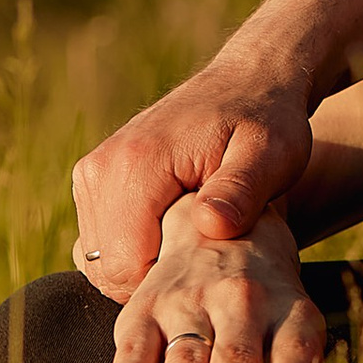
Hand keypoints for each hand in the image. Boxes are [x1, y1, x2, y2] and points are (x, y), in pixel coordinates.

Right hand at [70, 70, 313, 296]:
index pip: (125, 267)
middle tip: (206, 247)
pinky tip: (174, 231)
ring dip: (145, 263)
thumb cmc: (265, 119)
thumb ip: (240, 190)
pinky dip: (134, 249)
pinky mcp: (94, 180)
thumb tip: (210, 224)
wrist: (249, 80)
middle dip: (156, 276)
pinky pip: (100, 244)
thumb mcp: (271, 154)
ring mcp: (92, 174)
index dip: (170, 282)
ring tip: (192, 235)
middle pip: (108, 270)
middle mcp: (101, 168)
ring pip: (100, 261)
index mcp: (137, 163)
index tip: (211, 261)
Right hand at [110, 210, 326, 362]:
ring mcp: (188, 300)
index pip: (292, 346)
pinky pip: (134, 347)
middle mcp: (239, 298)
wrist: (219, 231)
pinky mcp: (144, 307)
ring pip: (187, 359)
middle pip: (235, 359)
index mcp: (285, 305)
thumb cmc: (266, 305)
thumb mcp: (293, 323)